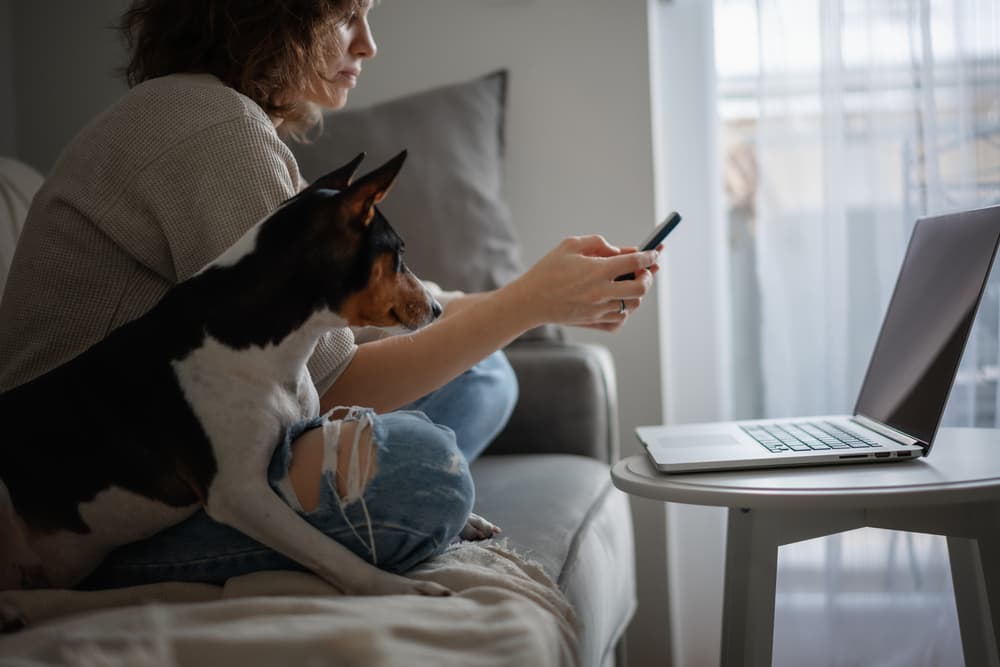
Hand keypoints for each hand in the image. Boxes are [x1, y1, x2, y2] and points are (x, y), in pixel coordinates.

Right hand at [504, 235, 659, 331]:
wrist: (530, 300)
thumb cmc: (548, 270)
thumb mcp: (570, 245)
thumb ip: (598, 243)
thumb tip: (620, 252)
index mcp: (596, 270)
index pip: (634, 263)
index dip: (649, 255)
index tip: (655, 251)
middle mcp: (601, 292)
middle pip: (640, 288)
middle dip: (648, 277)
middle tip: (644, 270)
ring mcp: (598, 310)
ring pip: (633, 305)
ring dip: (637, 293)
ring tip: (630, 283)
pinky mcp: (594, 322)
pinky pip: (619, 320)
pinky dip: (624, 311)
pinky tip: (617, 301)